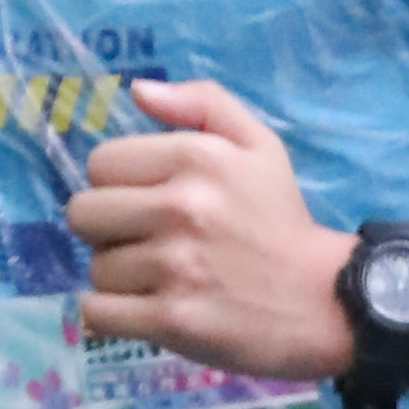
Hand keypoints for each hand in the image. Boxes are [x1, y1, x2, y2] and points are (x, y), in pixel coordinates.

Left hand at [67, 78, 408, 391]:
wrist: (325, 299)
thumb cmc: (283, 220)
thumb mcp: (259, 145)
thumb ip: (203, 103)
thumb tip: (138, 89)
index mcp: (196, 158)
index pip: (100, 163)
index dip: (116, 184)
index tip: (146, 202)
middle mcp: (181, 206)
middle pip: (84, 214)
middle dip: (108, 229)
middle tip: (145, 242)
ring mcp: (174, 265)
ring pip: (95, 267)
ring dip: (119, 277)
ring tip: (160, 279)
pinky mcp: (171, 318)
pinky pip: (97, 312)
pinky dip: (112, 315)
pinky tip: (142, 309)